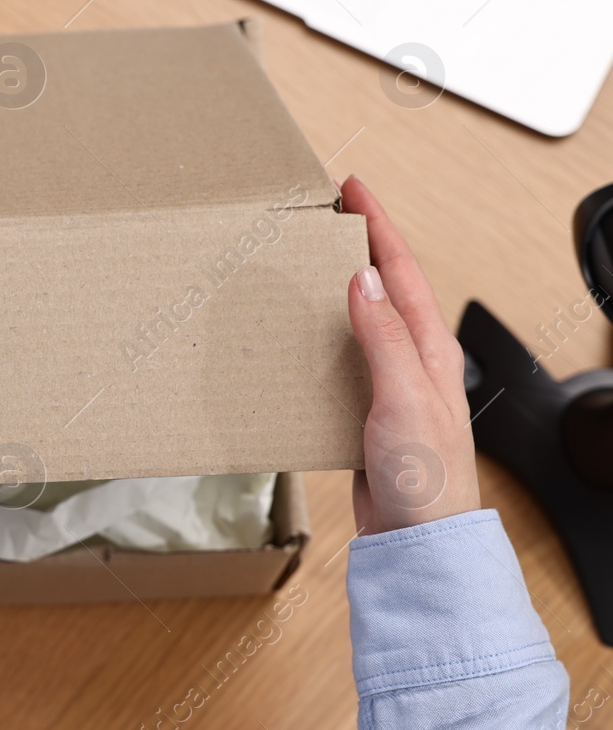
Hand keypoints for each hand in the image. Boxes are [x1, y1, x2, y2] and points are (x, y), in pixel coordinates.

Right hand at [341, 175, 480, 534]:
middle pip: (385, 284)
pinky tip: (298, 334)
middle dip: (359, 243)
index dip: (378, 225)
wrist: (419, 540)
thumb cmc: (426, 478)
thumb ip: (384, 337)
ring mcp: (391, 383)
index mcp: (430, 349)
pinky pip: (343, 354)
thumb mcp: (405, 397)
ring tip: (306, 260)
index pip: (403, 270)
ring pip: (362, 317)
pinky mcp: (367, 408)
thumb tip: (365, 279)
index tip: (353, 189)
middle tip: (326, 212)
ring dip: (336, 284)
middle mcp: (414, 359)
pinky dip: (322, 330)